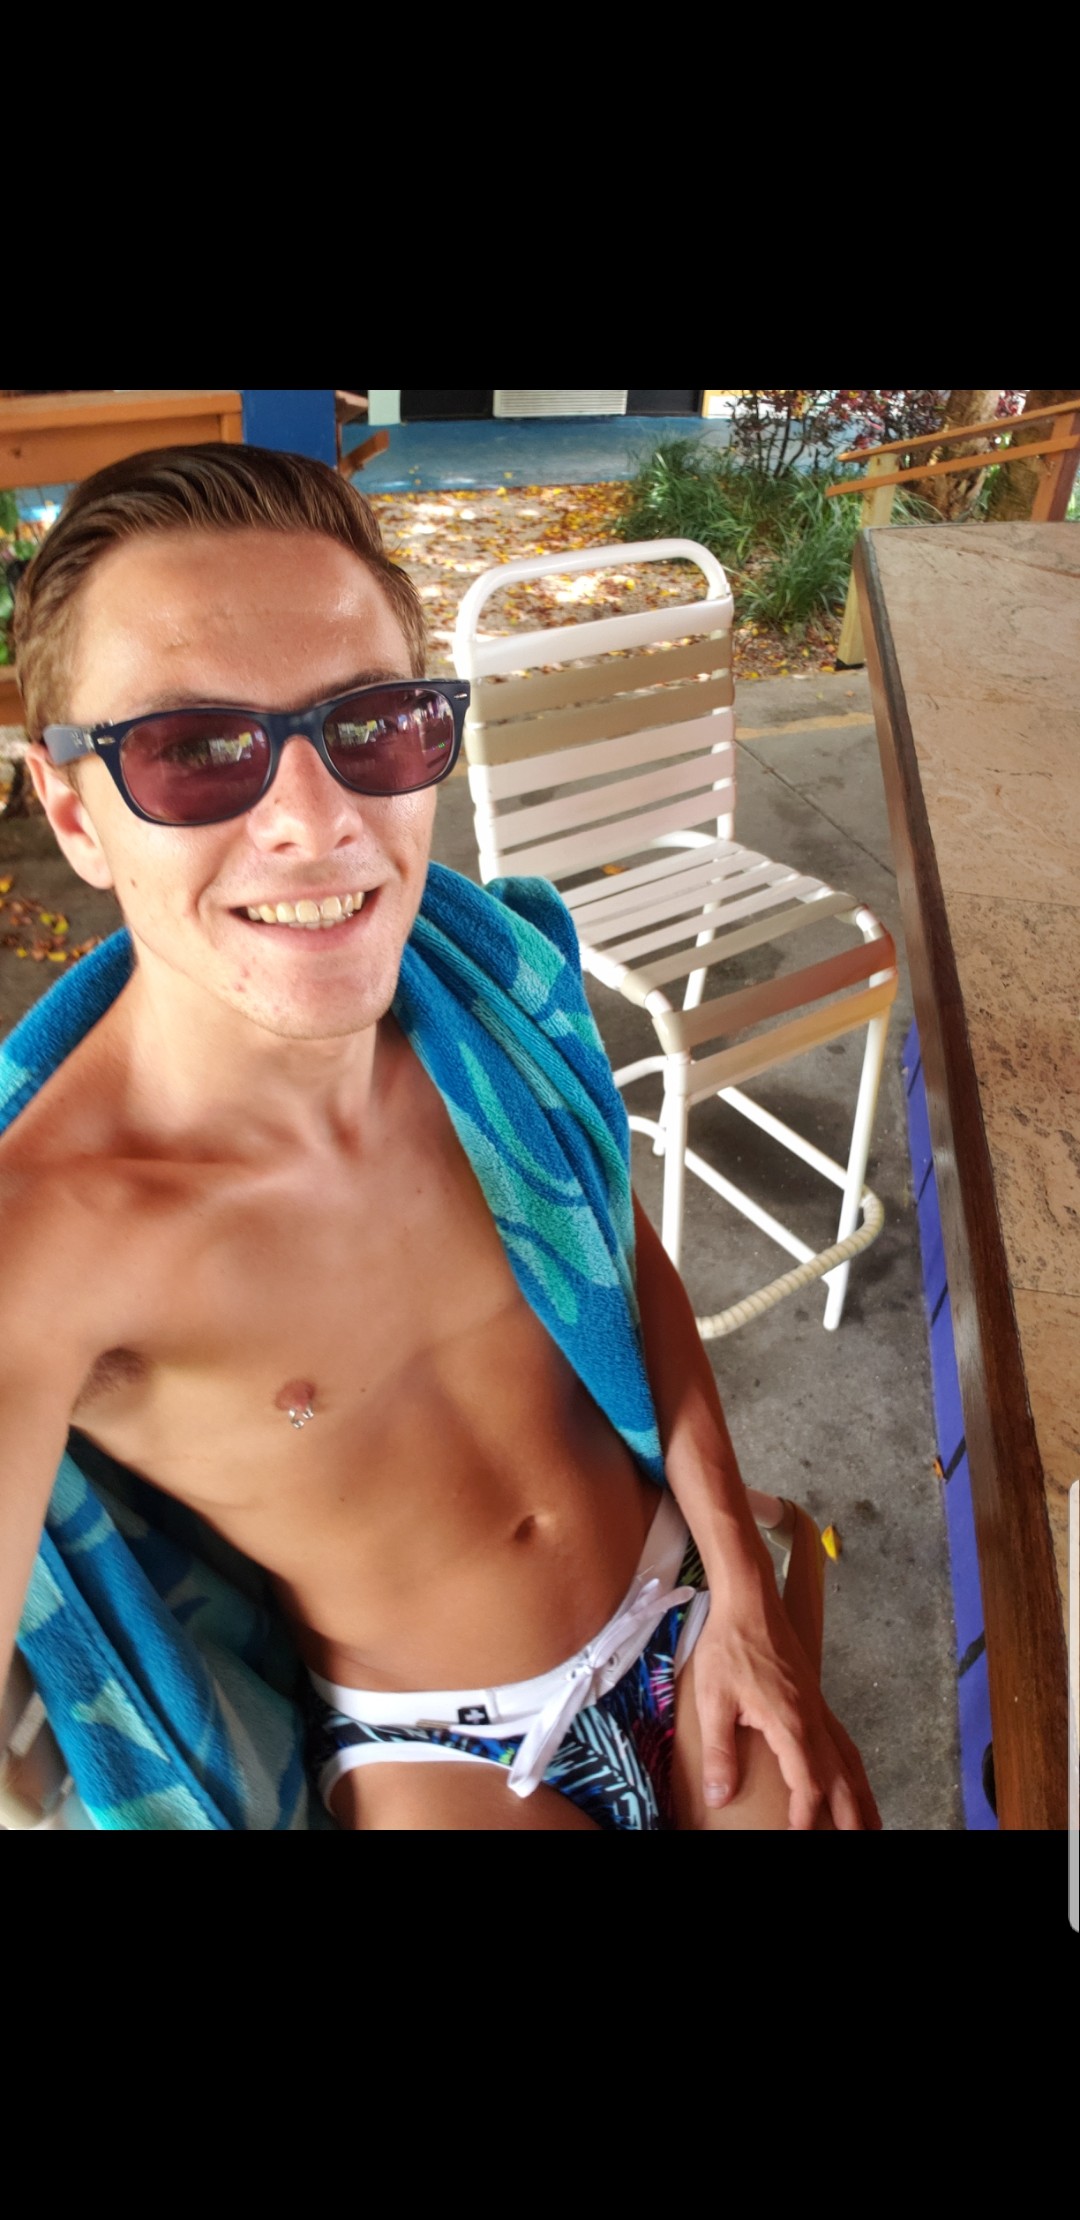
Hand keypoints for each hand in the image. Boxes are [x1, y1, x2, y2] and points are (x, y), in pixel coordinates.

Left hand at [686, 1585, 881, 1830]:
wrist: (750, 1602)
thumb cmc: (729, 1646)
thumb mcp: (713, 1700)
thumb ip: (719, 1751)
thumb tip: (719, 1797)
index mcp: (792, 1724)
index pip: (809, 1783)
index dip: (806, 1815)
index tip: (799, 1835)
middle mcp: (814, 1719)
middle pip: (842, 1777)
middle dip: (852, 1814)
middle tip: (862, 1839)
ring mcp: (819, 1707)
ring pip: (849, 1759)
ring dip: (862, 1794)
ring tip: (872, 1822)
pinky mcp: (814, 1697)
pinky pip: (843, 1740)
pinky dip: (853, 1766)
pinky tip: (851, 1775)